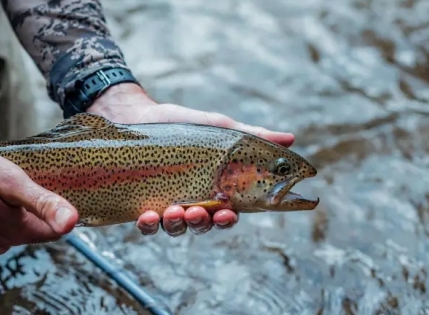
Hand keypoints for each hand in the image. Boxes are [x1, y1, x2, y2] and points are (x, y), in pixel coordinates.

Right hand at [0, 143, 78, 254]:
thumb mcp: (12, 181)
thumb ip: (43, 203)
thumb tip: (73, 222)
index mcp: (16, 231)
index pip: (52, 232)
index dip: (55, 211)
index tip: (49, 189)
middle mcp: (0, 243)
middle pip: (31, 229)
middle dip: (31, 210)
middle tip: (21, 183)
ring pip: (11, 228)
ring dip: (12, 211)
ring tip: (2, 188)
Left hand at [88, 83, 295, 236]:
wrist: (137, 115)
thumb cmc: (181, 124)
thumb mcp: (219, 129)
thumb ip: (251, 137)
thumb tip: (291, 139)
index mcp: (212, 189)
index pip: (226, 213)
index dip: (228, 219)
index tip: (229, 213)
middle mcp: (190, 202)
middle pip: (202, 225)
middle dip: (204, 224)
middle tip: (201, 213)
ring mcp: (165, 204)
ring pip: (175, 229)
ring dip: (178, 225)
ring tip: (175, 210)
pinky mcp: (141, 204)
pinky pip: (146, 225)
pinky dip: (148, 225)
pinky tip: (148, 216)